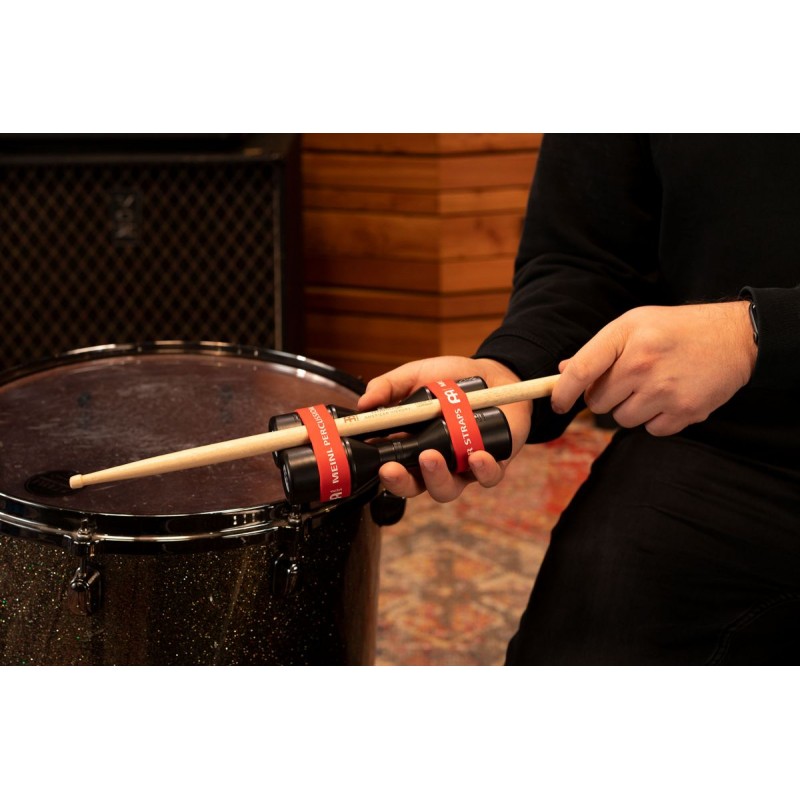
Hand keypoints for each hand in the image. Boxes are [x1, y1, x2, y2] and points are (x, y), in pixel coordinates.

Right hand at [357, 356, 531, 501]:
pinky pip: (487, 478)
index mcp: (410, 446)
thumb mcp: (415, 375)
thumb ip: (388, 387)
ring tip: (430, 456)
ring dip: (436, 478)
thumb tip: (363, 402)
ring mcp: (462, 467)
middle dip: (400, 482)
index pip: (390, 466)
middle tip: (390, 468)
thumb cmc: (450, 379)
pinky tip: (477, 456)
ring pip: (446, 489)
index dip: (379, 468)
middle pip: (413, 486)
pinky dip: (482, 471)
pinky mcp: (492, 465)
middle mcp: (434, 463)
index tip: (369, 459)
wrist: (494, 373)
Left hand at [552, 301, 757, 435]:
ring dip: (630, 409)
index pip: (581, 371)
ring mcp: (665, 390)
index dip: (562, 392)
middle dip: (605, 396)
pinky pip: (650, 430)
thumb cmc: (675, 329)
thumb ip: (597, 350)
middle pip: (597, 402)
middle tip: (626, 380)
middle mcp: (643, 364)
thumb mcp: (634, 324)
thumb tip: (562, 371)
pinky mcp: (685, 412)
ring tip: (652, 386)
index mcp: (626, 336)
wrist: (736, 338)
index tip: (558, 404)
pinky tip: (670, 396)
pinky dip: (655, 419)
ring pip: (621, 419)